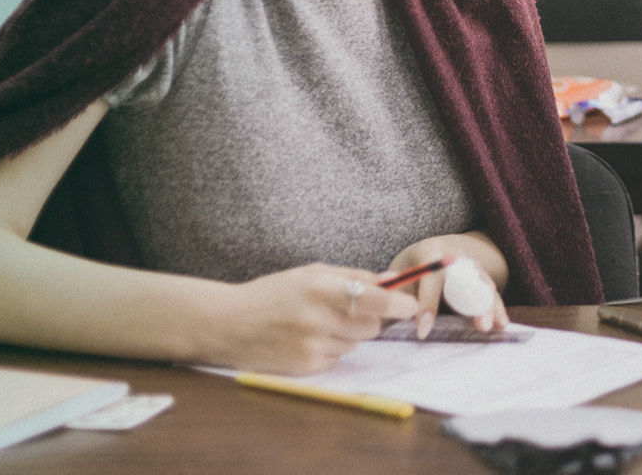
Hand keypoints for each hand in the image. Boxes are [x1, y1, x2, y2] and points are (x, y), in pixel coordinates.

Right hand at [211, 263, 419, 374]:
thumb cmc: (272, 294)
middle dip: (367, 318)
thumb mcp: (310, 274)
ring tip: (316, 324)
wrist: (228, 324)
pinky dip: (331, 348)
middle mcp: (317, 319)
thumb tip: (392, 281)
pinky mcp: (307, 367)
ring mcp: (312, 346)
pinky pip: (338, 357)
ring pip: (356, 343)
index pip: (371, 299)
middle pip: (371, 325)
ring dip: (347, 334)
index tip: (413, 305)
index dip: (397, 303)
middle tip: (344, 310)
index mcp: (319, 289)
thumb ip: (352, 277)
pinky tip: (306, 339)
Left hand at [384, 233, 510, 336]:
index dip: (428, 304)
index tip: (422, 330)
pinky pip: (492, 293)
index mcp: (431, 252)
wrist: (437, 250)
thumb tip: (380, 304)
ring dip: (490, 306)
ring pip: (485, 286)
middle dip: (474, 302)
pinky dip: (498, 308)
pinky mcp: (482, 279)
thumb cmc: (413, 266)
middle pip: (468, 278)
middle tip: (479, 325)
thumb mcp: (399, 271)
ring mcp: (473, 266)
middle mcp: (457, 256)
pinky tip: (502, 324)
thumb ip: (394, 288)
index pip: (432, 277)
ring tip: (492, 325)